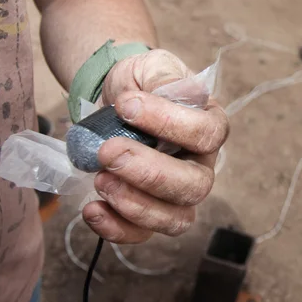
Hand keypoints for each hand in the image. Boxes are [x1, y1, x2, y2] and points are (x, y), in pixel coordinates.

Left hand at [81, 49, 228, 243]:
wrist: (115, 103)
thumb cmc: (141, 85)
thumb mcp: (152, 66)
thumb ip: (165, 76)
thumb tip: (181, 95)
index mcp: (209, 127)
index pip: (206, 134)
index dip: (169, 124)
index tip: (124, 104)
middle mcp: (200, 166)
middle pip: (195, 187)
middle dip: (149, 174)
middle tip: (108, 152)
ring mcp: (177, 195)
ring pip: (175, 219)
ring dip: (135, 205)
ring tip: (99, 179)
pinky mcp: (148, 213)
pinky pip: (142, 234)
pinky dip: (116, 228)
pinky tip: (92, 208)